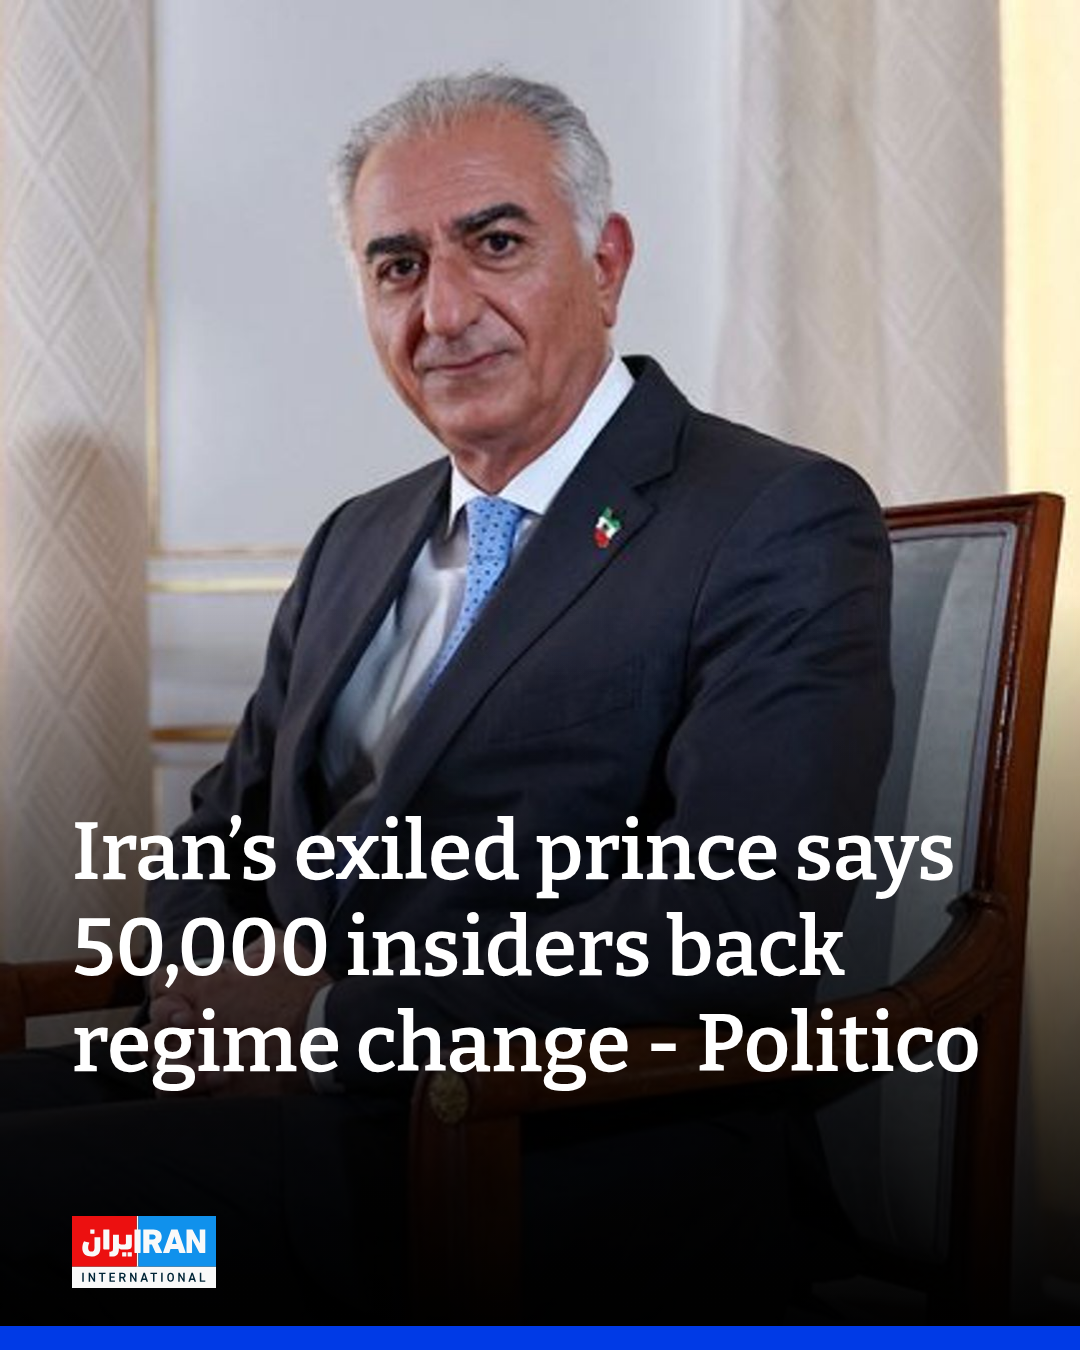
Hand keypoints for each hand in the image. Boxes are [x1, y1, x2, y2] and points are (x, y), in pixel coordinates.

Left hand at [148, 932, 332, 1097]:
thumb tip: (245, 955)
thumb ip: (257, 945)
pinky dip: (184, 1091)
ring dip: (170, 1061)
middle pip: (151, 1029)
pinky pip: (182, 1097)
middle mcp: (198, 1027)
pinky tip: (197, 1082)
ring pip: (161, 1068)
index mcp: (207, 988)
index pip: (161, 982)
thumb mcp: (285, 950)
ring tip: (187, 1058)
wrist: (327, 1039)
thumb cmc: (307, 994)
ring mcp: (206, 1063)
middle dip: (163, 1026)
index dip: (169, 985)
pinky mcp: (220, 1093)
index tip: (182, 990)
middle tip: (183, 1027)